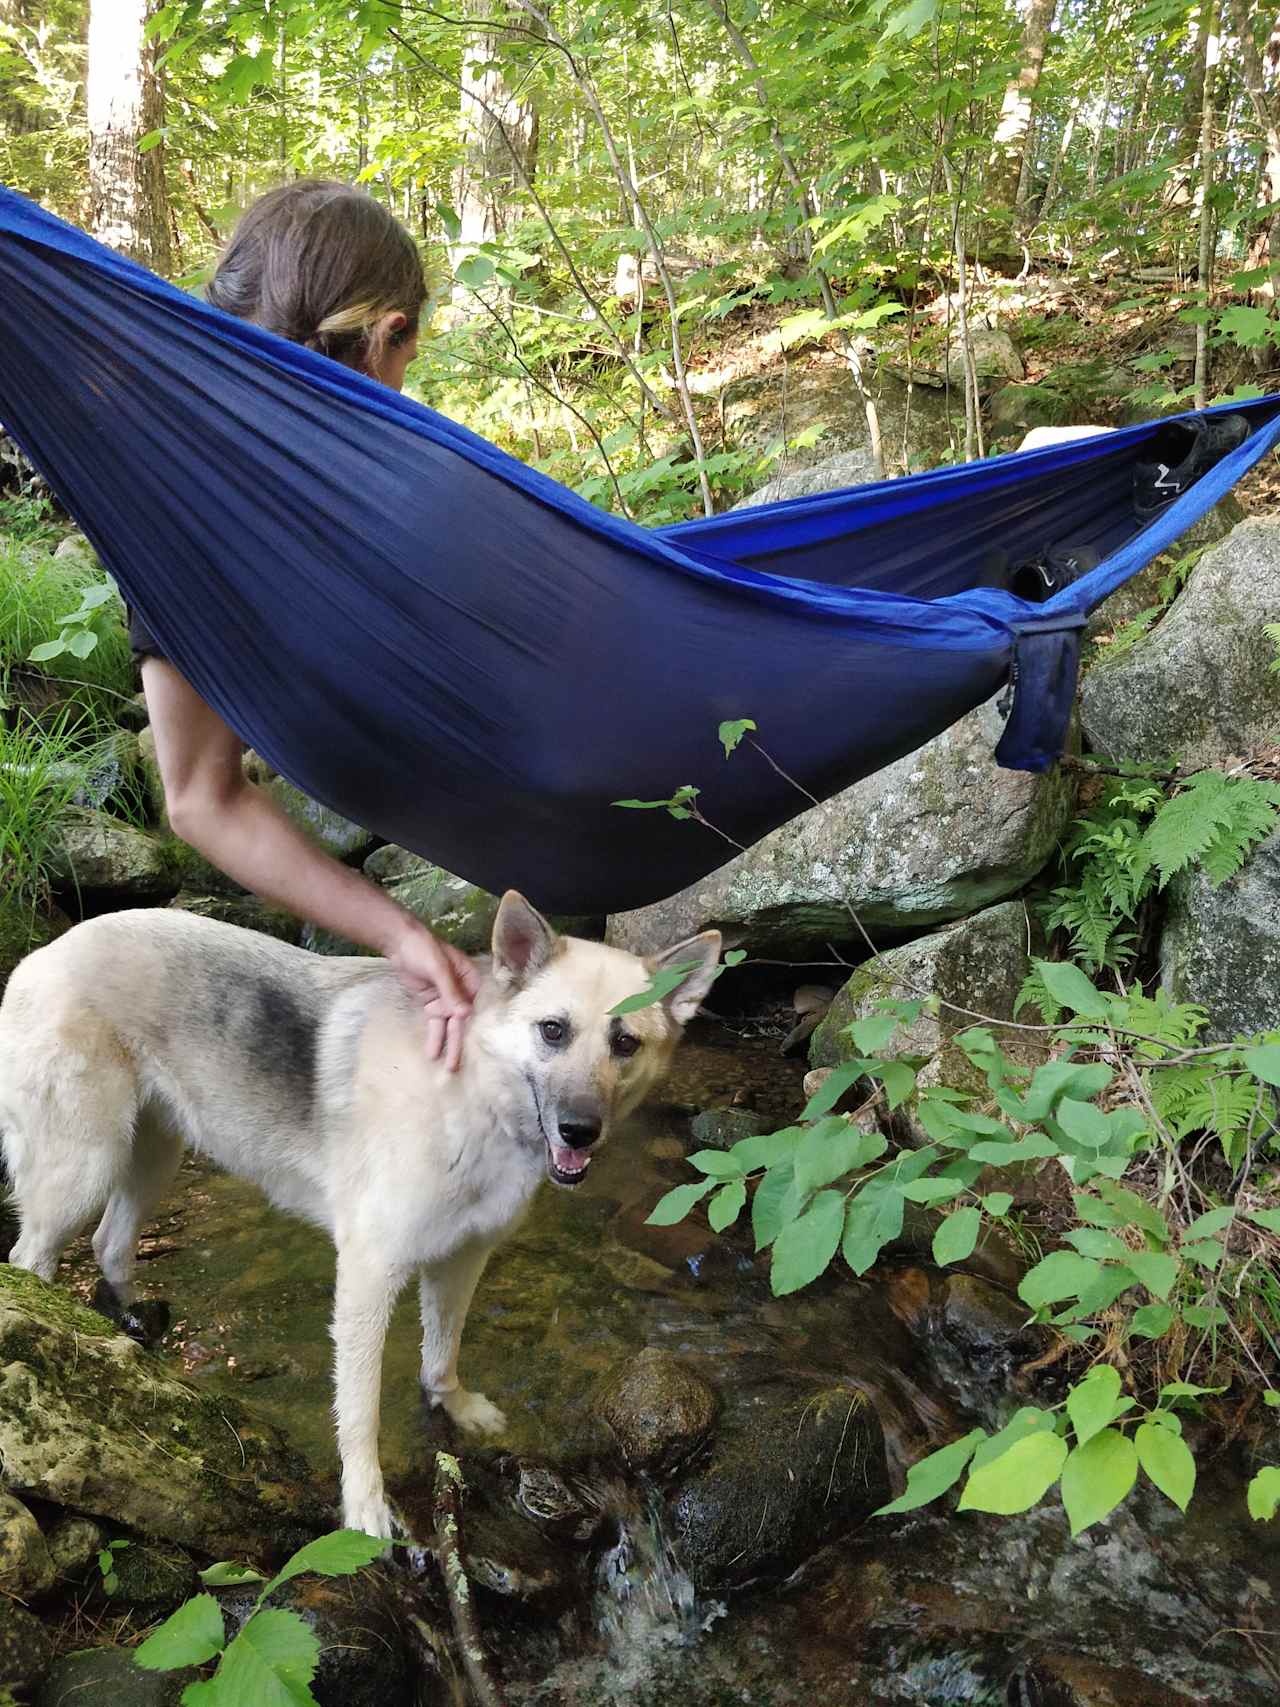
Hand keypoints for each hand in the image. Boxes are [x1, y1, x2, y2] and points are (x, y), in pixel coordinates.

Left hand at [388, 923, 480, 1071]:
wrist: (399, 942)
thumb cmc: (424, 949)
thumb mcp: (438, 968)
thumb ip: (451, 991)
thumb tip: (464, 1014)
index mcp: (470, 979)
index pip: (477, 1007)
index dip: (476, 1028)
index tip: (478, 1050)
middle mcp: (462, 991)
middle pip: (462, 1020)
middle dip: (459, 1042)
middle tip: (455, 1066)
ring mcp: (446, 999)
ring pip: (449, 1025)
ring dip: (447, 1044)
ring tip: (447, 1067)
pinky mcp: (432, 1003)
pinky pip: (435, 1023)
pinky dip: (434, 1036)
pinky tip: (433, 1053)